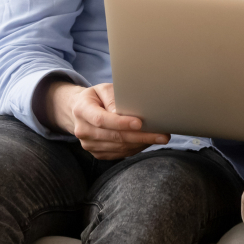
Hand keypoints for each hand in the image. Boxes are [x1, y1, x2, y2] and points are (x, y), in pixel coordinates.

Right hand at [46, 81, 169, 159]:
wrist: (81, 111)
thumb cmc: (97, 97)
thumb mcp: (103, 90)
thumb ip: (114, 98)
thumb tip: (128, 112)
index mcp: (82, 110)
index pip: (101, 119)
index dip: (120, 123)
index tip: (140, 123)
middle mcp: (83, 130)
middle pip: (114, 136)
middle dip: (140, 136)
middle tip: (162, 135)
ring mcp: (89, 145)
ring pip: (119, 147)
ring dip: (141, 144)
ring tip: (160, 138)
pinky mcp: (97, 153)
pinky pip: (119, 153)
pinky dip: (136, 148)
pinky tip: (148, 142)